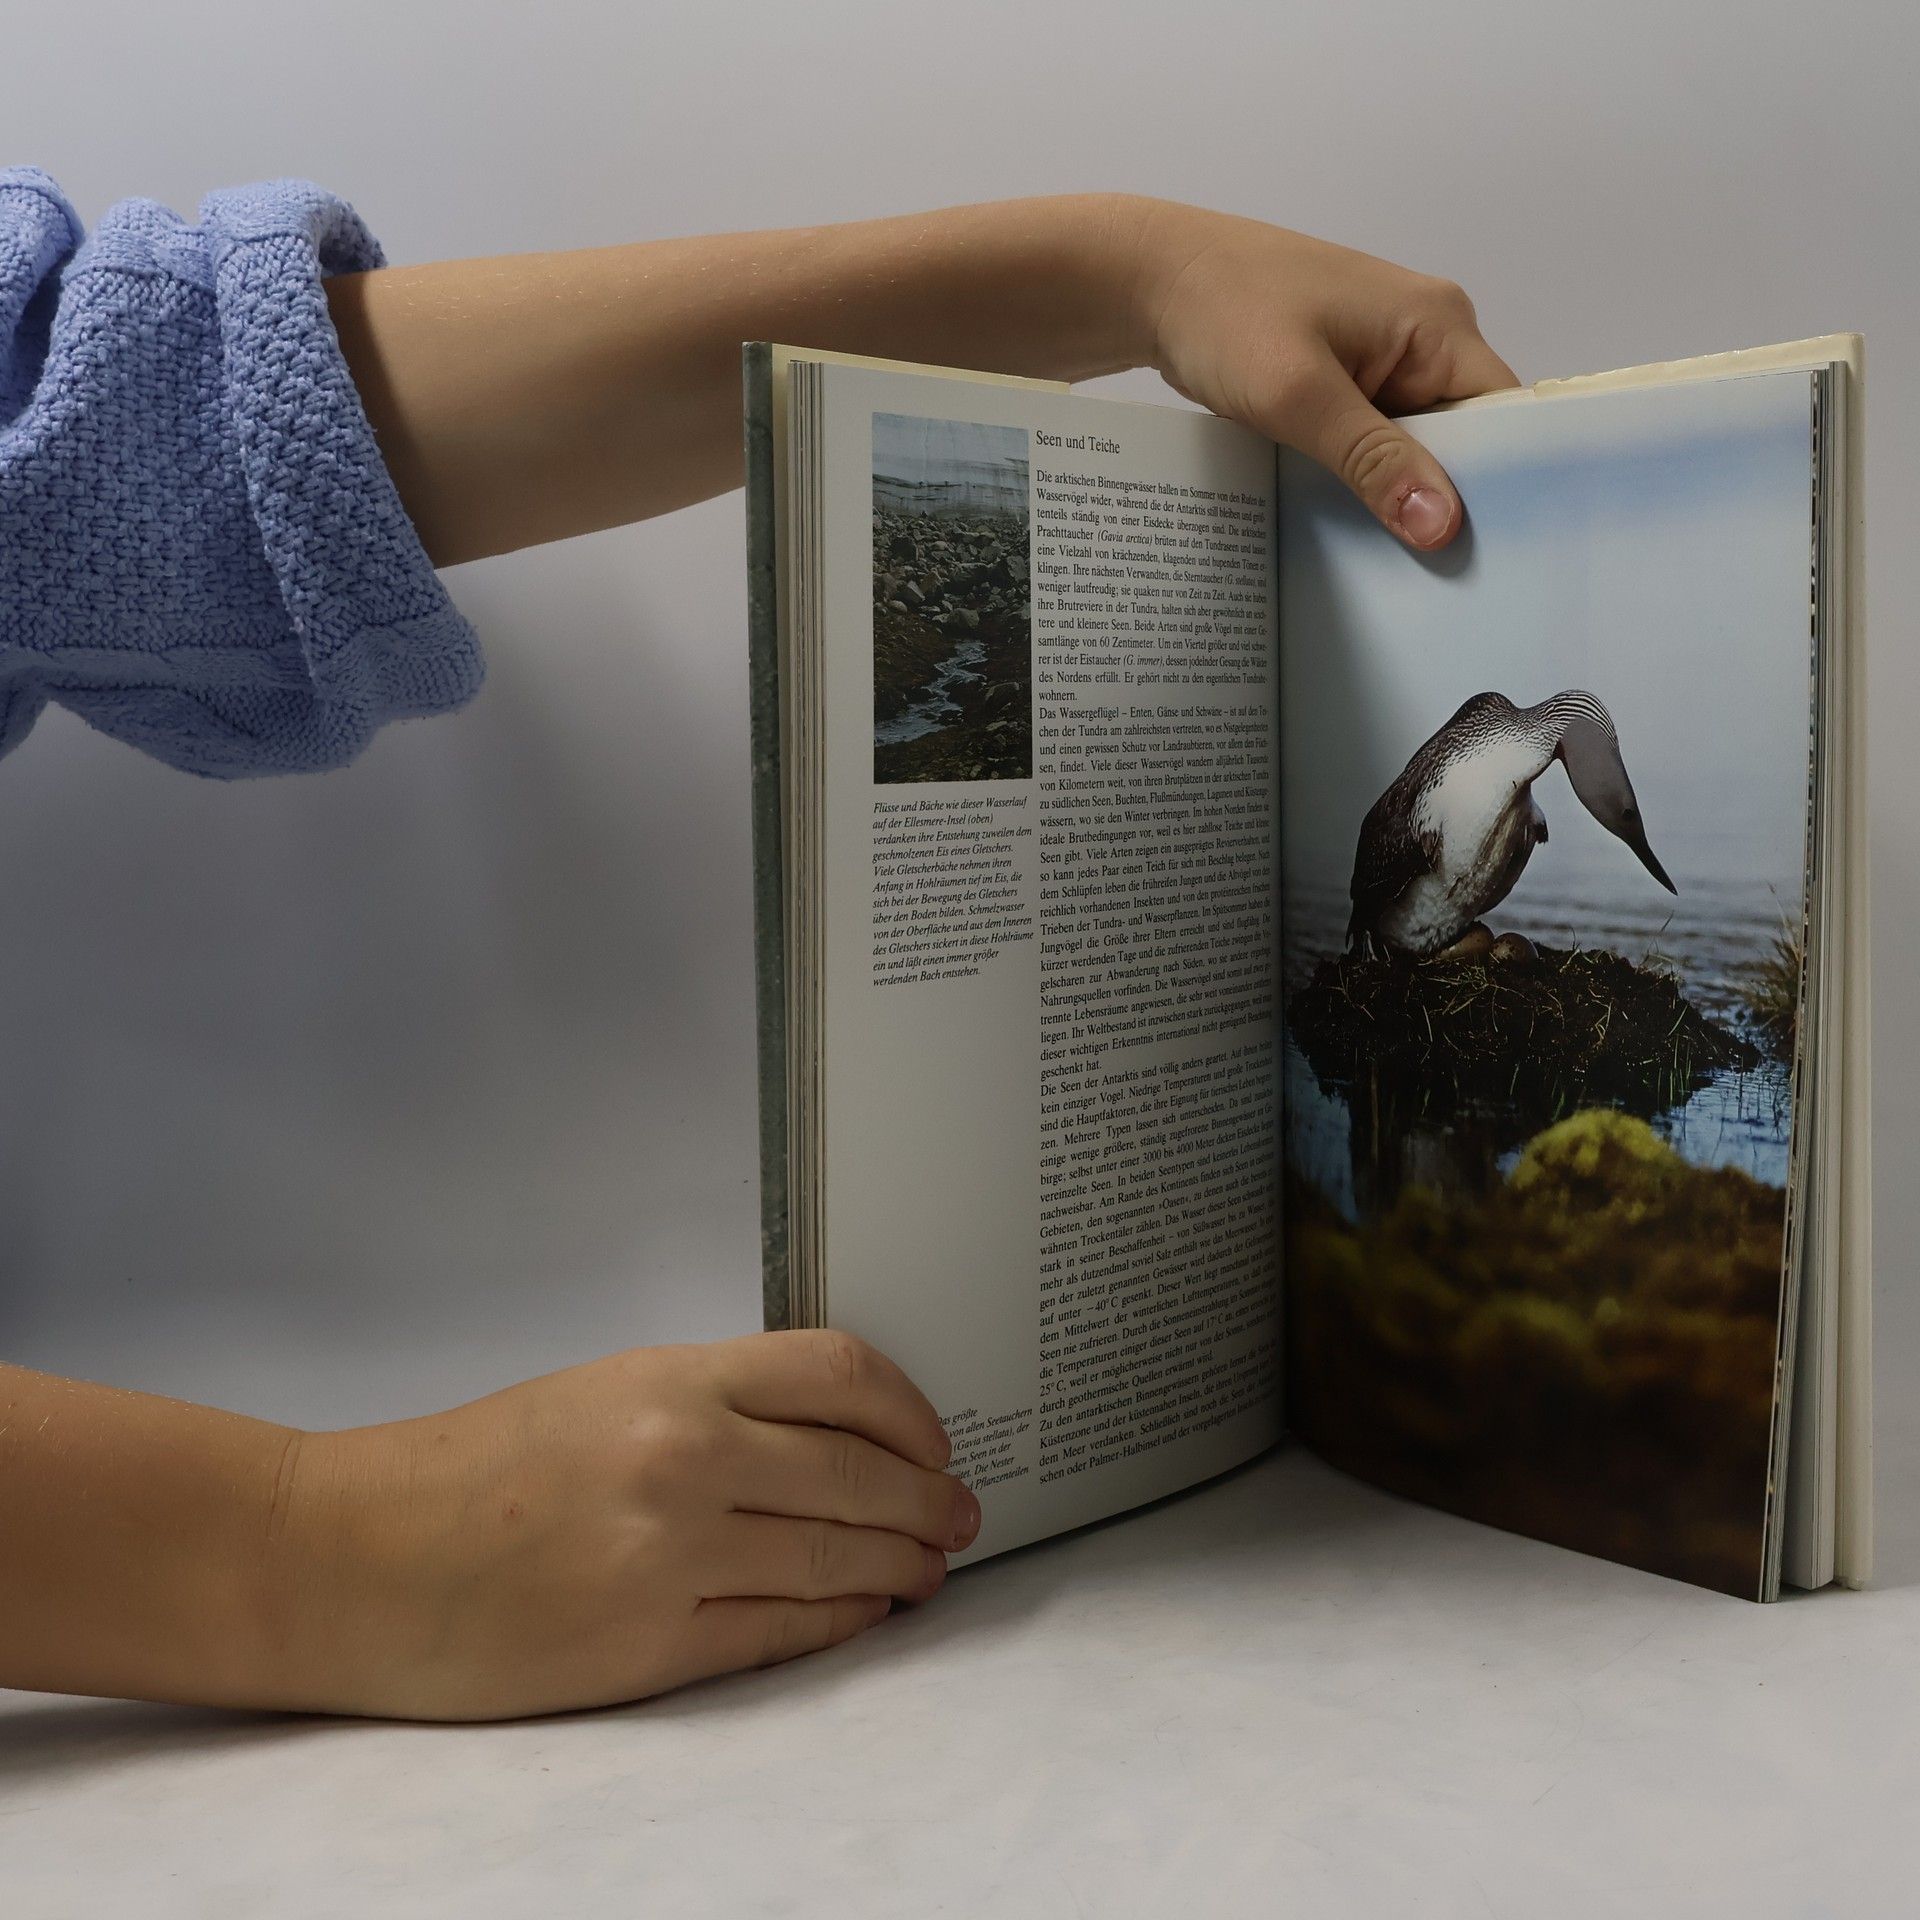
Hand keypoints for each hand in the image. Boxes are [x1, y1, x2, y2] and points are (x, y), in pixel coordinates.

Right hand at [277, 1332, 977, 1720]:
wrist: (353, 1557)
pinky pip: (785, 1634)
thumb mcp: (604, 1392)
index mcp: (672, 1380)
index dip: (913, 1412)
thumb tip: (835, 1437)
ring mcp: (670, 1560)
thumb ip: (718, 1404)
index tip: (936, 1439)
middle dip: (931, 1499)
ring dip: (904, 1565)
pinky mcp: (649, 1650)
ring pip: (838, 1559)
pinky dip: (844, 1622)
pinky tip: (869, 1612)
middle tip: (959, 1513)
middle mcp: (684, 1460)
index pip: (843, 1375)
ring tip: (931, 1566)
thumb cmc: (471, 1466)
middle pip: (863, 1474)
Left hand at [1123, 200, 1518, 548]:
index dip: (1504, 485)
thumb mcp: (1300, 395)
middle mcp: (1424, 338)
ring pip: (1412, 447)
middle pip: (1462, 438)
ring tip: (1402, 574)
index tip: (1494, 558)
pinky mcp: (1342, 380)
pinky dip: (1361, 481)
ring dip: (1399, 496)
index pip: (1504, 417)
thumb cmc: (1225, 315)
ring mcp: (1381, 359)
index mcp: (1439, 325)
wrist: (1148, 282)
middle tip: (1445, 586)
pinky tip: (1354, 533)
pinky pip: (1371, 441)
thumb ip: (1373, 460)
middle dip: (1448, 501)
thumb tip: (1443, 527)